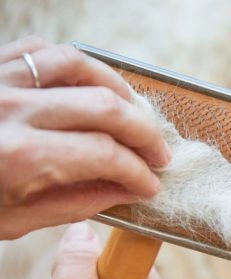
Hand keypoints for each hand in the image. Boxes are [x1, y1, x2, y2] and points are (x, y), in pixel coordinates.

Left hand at [0, 36, 170, 239]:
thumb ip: (75, 203)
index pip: (106, 156)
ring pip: (82, 66)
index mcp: (19, 157)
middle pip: (106, 108)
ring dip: (120, 90)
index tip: (151, 185)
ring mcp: (1, 80)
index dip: (139, 172)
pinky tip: (92, 86)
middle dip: (145, 134)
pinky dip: (78, 65)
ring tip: (135, 114)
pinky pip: (46, 51)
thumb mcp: (12, 220)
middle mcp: (14, 110)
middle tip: (159, 154)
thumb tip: (125, 192)